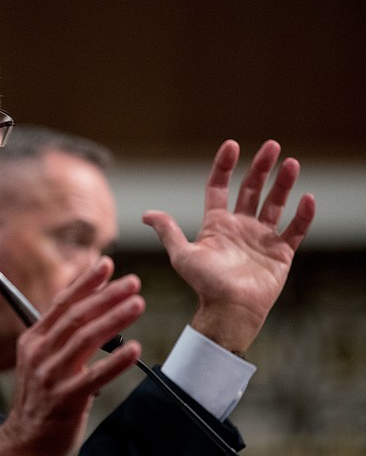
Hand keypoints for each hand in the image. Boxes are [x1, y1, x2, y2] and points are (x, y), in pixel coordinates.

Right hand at [0, 257, 143, 455]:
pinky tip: (135, 350)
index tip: (106, 264)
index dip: (85, 282)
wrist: (23, 443)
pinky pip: (93, 377)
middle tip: (133, 282)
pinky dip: (115, 362)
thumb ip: (59, 337)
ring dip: (114, 319)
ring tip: (138, 305)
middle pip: (76, 316)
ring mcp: (50, 376)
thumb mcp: (40, 361)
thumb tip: (88, 308)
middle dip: (106, 295)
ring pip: (85, 339)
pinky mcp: (65, 400)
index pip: (61, 303)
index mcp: (34, 340)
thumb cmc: (40, 400)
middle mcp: (40, 353)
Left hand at [143, 139, 314, 353]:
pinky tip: (308, 198)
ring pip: (275, 204)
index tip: (231, 146)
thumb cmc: (204, 284)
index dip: (224, 167)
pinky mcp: (280, 253)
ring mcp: (261, 238)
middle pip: (251, 189)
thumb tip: (146, 214)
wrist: (229, 310)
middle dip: (261, 167)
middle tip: (271, 145)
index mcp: (216, 224)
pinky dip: (303, 215)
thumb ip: (168, 231)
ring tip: (292, 163)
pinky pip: (295, 230)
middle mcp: (240, 227)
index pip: (219, 187)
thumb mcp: (182, 254)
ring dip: (284, 184)